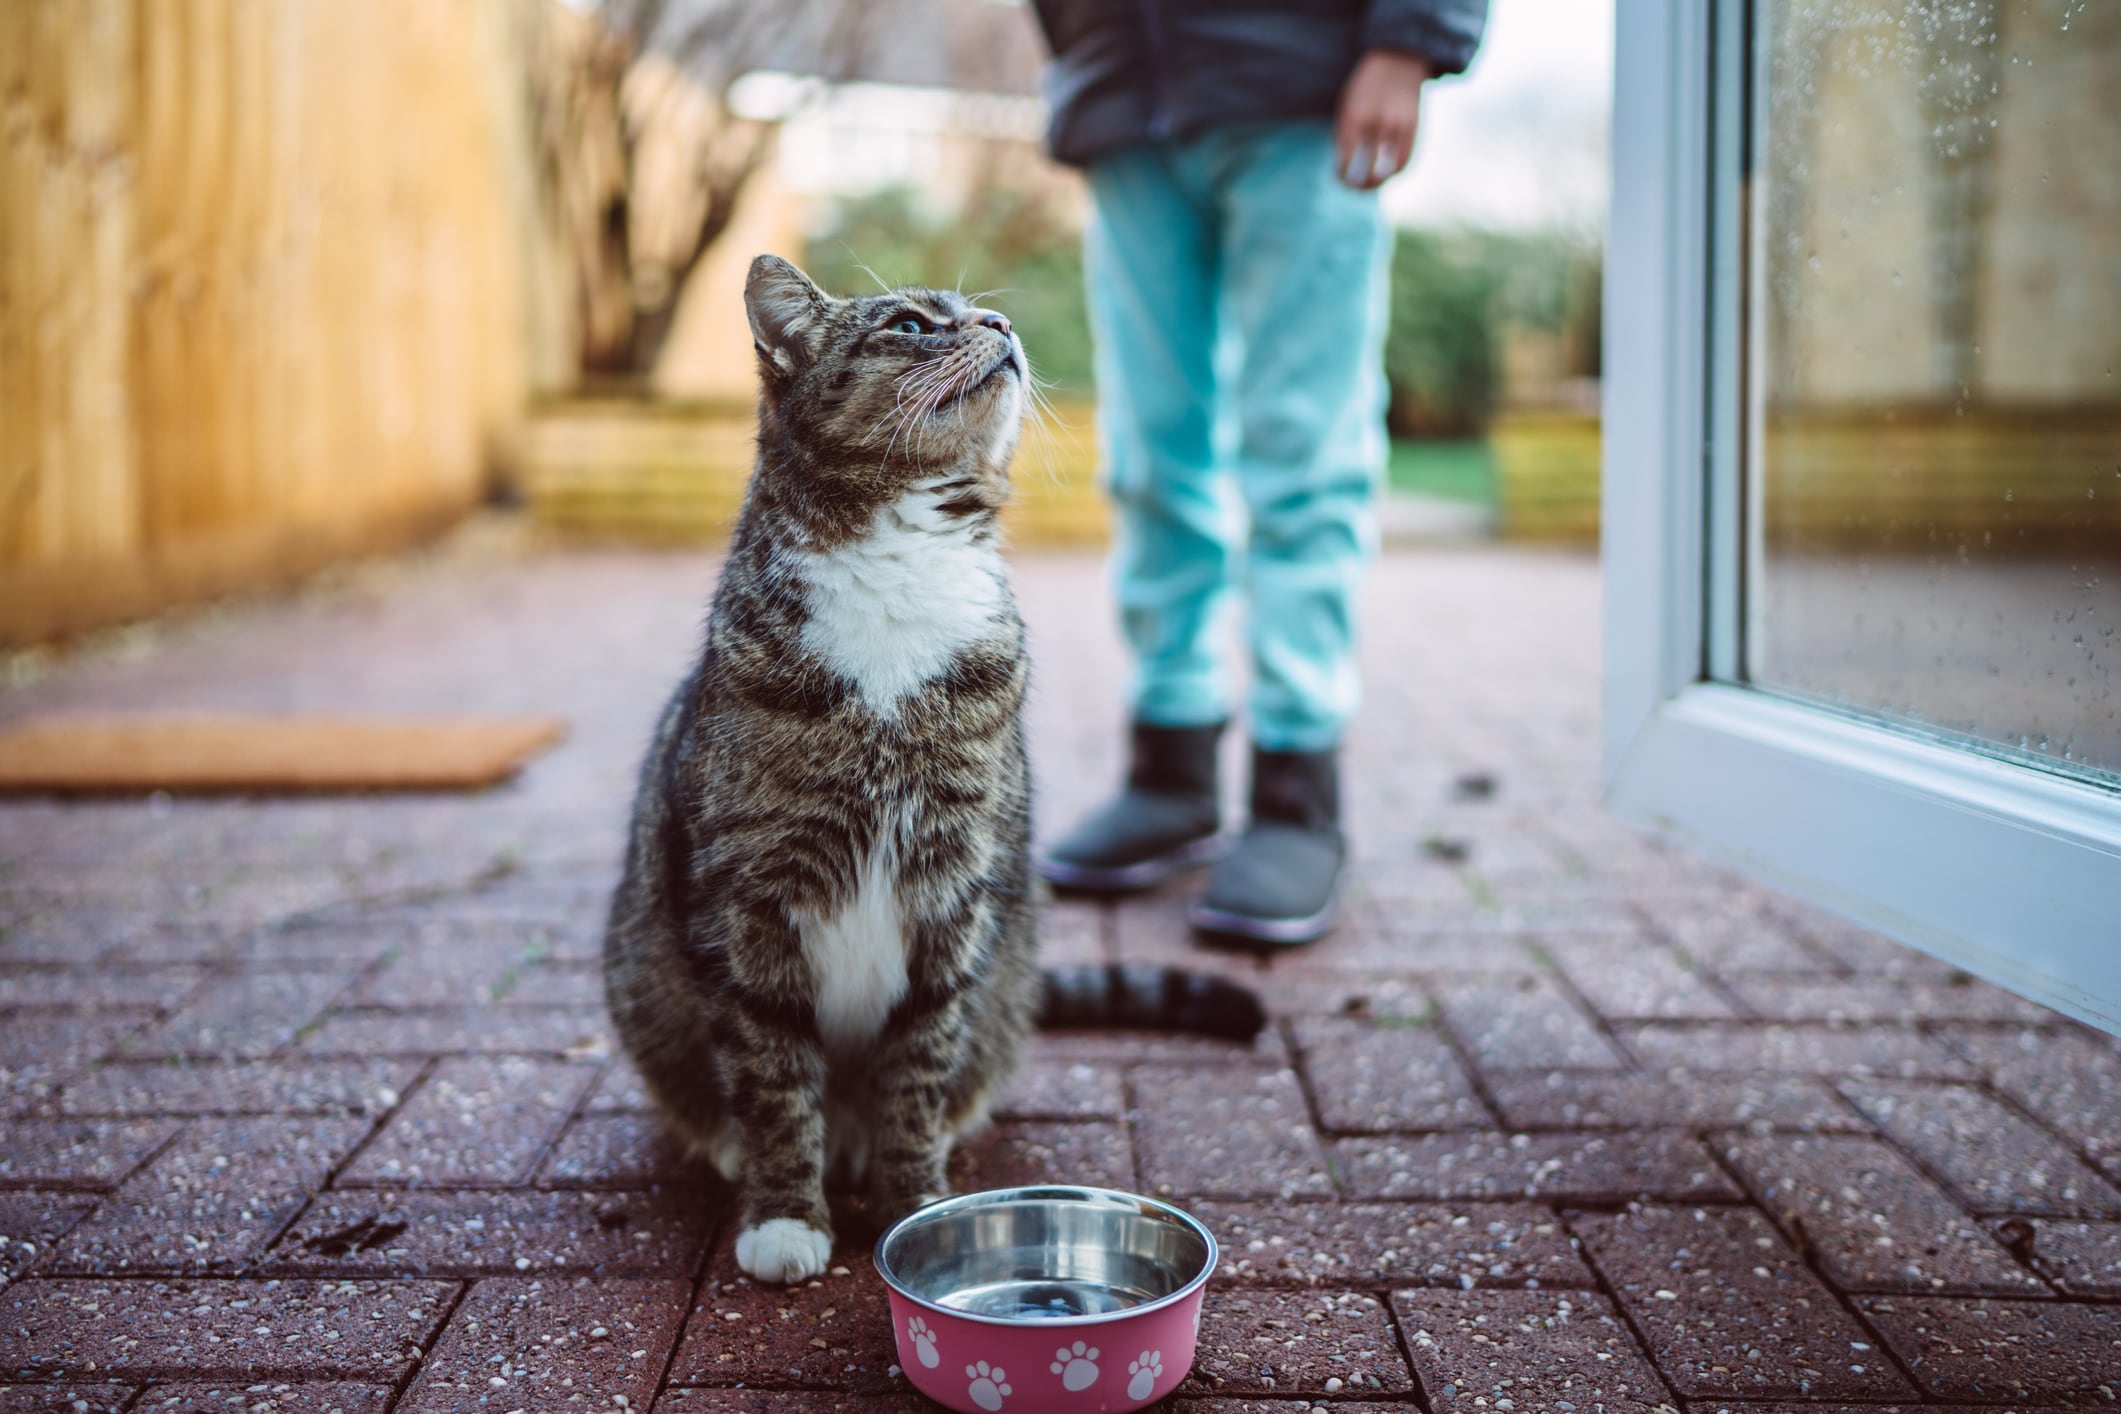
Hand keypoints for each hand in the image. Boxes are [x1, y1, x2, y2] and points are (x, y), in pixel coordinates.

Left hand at [1334, 49, 1433, 189]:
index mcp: (1355, 115)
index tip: (1340, 178)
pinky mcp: (1415, 125)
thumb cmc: (1367, 84)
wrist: (1398, 57)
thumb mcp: (1348, 102)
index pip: (1346, 157)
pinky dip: (1397, 172)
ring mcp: (1399, 125)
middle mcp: (1378, 122)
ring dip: (1380, 183)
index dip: (1342, 174)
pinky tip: (1389, 175)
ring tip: (1371, 186)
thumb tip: (1345, 165)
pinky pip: (1407, 159)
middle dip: (1360, 185)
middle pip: (1369, 168)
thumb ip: (1346, 132)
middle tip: (1354, 188)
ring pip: (1390, 169)